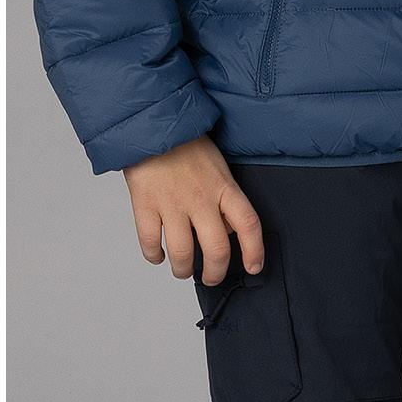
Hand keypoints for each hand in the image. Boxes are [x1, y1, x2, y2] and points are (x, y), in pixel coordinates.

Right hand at [122, 136, 264, 283]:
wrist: (152, 125)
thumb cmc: (187, 144)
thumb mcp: (218, 166)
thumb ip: (225, 198)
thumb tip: (230, 231)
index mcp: (223, 187)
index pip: (249, 224)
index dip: (255, 251)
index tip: (254, 267)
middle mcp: (201, 198)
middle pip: (217, 249)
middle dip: (215, 273)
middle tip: (211, 277)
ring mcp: (172, 203)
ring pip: (182, 253)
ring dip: (183, 270)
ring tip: (182, 270)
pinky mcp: (146, 204)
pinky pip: (150, 242)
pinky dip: (154, 255)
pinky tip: (158, 255)